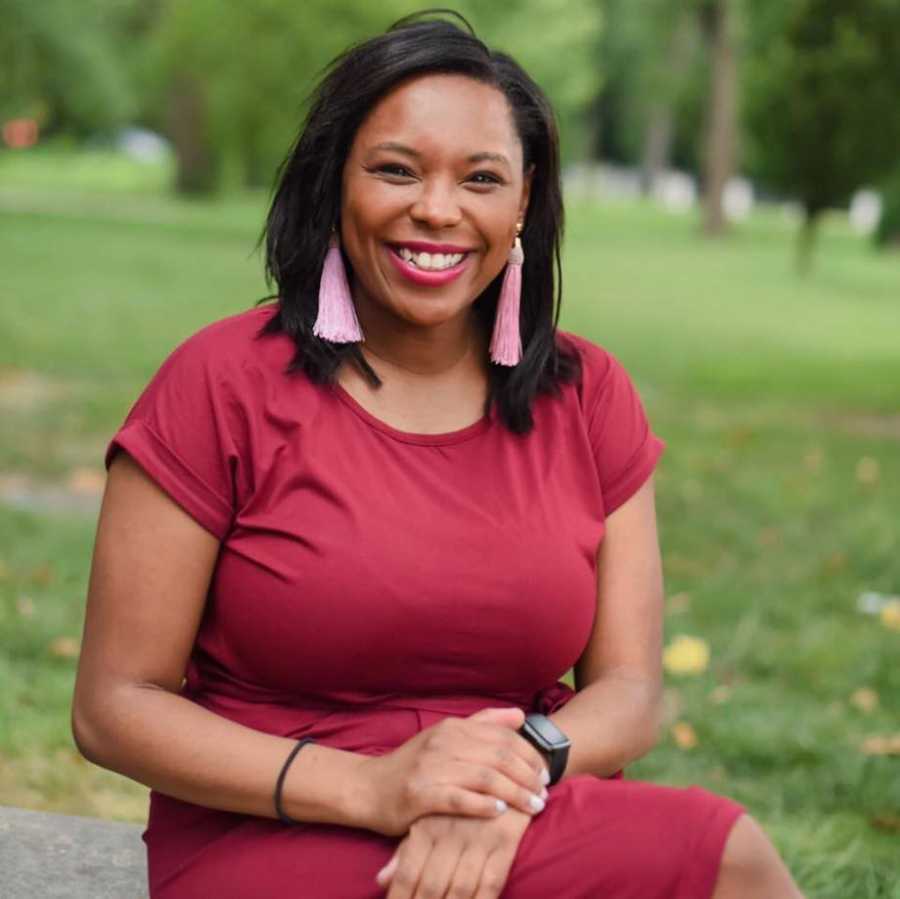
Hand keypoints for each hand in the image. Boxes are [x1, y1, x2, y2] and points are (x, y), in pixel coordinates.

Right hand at [356, 707, 549, 835]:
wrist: (368, 788)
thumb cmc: (413, 765)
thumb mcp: (446, 737)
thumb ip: (483, 724)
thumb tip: (520, 716)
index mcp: (453, 727)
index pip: (503, 736)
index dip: (529, 755)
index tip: (545, 774)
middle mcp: (443, 742)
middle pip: (499, 756)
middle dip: (527, 776)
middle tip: (543, 795)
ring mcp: (431, 768)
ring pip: (484, 777)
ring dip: (514, 794)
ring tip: (532, 807)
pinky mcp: (420, 795)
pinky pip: (459, 799)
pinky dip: (482, 805)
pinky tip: (499, 812)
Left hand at [375, 807, 532, 897]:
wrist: (499, 766)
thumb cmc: (457, 800)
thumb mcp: (428, 820)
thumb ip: (406, 851)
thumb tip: (381, 880)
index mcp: (426, 825)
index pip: (408, 874)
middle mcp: (448, 831)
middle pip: (432, 886)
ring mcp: (477, 836)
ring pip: (461, 889)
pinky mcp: (504, 838)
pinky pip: (492, 881)